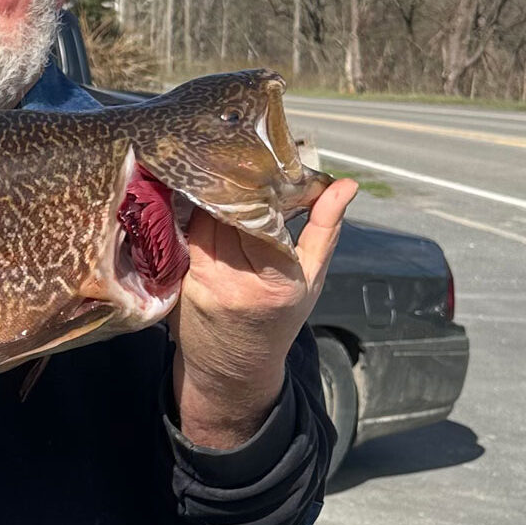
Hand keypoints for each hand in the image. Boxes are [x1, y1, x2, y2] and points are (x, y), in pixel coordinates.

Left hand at [172, 179, 358, 447]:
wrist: (232, 368)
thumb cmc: (279, 319)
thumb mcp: (312, 279)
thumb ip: (325, 229)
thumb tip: (347, 185)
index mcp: (276, 281)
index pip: (264, 217)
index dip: (262, 187)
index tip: (267, 163)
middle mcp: (235, 282)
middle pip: (230, 212)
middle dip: (237, 182)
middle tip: (243, 156)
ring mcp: (202, 282)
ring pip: (203, 217)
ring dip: (213, 192)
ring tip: (222, 169)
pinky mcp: (179, 279)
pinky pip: (186, 232)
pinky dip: (195, 212)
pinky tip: (201, 195)